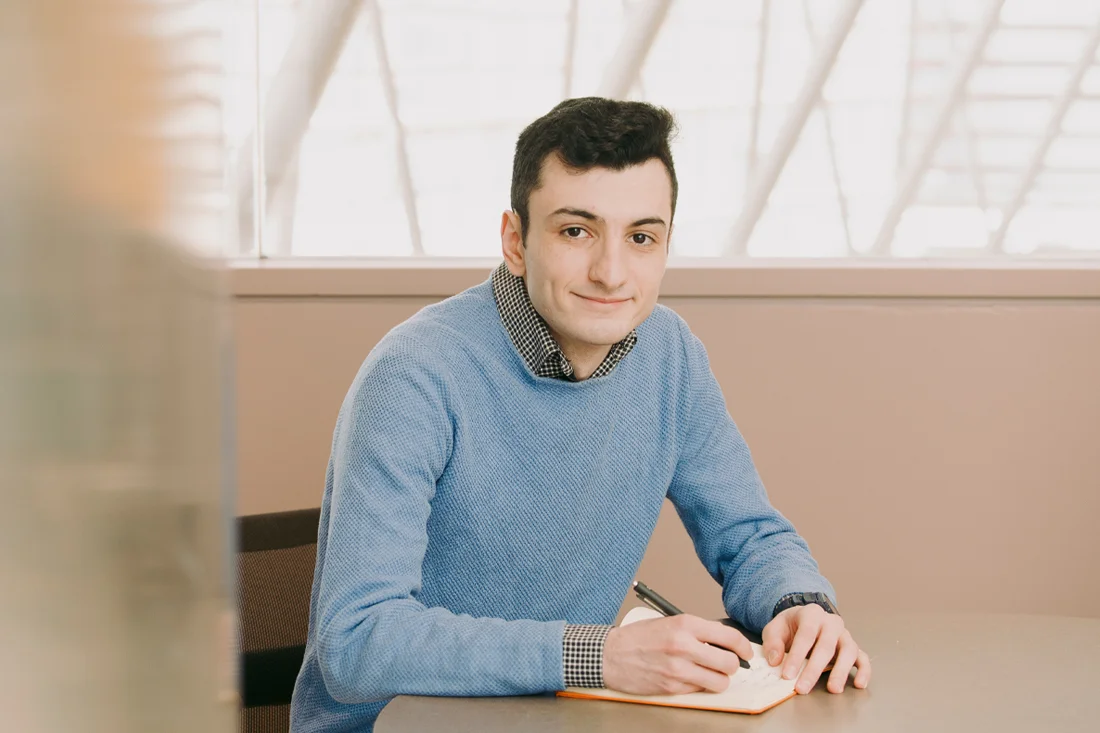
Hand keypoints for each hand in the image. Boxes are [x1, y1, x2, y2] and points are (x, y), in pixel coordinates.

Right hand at [602, 614, 753, 694]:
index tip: (745, 651)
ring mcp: (678, 669)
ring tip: (710, 674)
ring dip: (719, 680)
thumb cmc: (638, 638)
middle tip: (726, 664)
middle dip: (732, 666)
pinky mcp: (672, 687)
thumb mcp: (669, 622)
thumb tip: (724, 642)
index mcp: (685, 624)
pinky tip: (689, 678)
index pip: (729, 636)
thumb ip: (697, 631)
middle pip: (729, 663)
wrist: (611, 655)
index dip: (743, 646)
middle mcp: (684, 646)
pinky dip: (699, 687)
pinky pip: (700, 691)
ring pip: (719, 682)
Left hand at [761, 604, 870, 693]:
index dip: (797, 656)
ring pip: (848, 651)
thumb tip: (775, 660)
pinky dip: (864, 671)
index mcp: (811, 614)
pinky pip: (863, 658)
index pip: (806, 635)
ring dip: (841, 671)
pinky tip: (859, 684)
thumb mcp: (775, 628)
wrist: (804, 620)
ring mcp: (844, 634)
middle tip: (803, 688)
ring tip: (833, 689)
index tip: (787, 675)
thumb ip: (772, 642)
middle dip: (814, 669)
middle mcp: (831, 622)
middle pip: (826, 646)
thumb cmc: (790, 626)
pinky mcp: (853, 647)